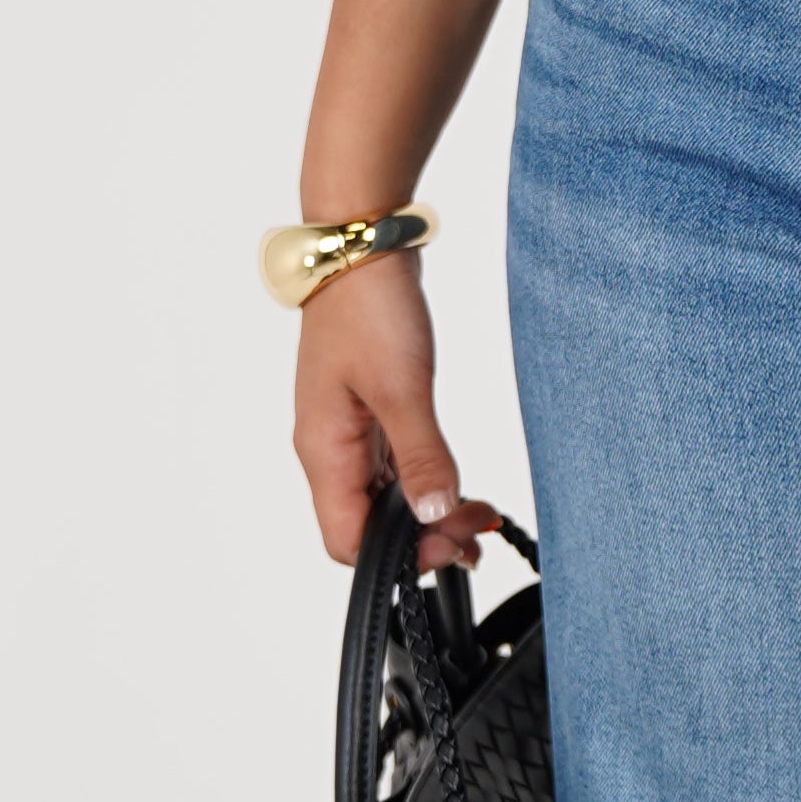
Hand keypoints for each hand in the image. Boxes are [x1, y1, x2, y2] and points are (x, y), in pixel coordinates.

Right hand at [290, 250, 505, 569]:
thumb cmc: (369, 306)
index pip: (347, 542)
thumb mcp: (402, 387)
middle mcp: (329, 450)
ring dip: (427, 513)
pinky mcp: (368, 413)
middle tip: (476, 529)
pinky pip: (391, 468)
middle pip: (367, 527)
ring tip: (477, 515)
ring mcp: (347, 432)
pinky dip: (423, 482)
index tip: (453, 540)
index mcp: (323, 451)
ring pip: (382, 500)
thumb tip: (433, 516)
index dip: (400, 556)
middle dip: (422, 539)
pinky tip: (455, 482)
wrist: (363, 245)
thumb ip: (421, 458)